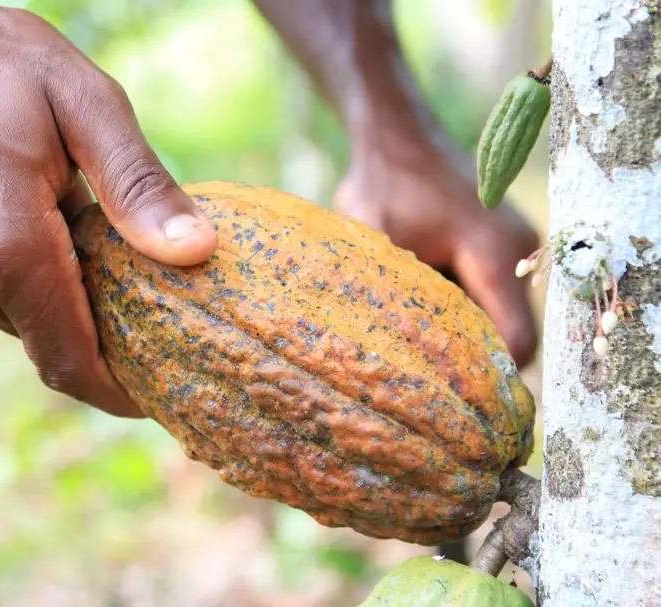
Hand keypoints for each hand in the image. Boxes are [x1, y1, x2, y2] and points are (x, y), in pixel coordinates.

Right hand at [0, 1, 217, 416]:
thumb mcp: (86, 104)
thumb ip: (139, 187)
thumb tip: (197, 252)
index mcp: (7, 243)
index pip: (69, 358)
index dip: (112, 390)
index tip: (146, 399)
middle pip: (41, 336)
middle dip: (82, 317)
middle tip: (107, 268)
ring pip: (5, 317)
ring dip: (38, 290)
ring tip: (48, 223)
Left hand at [334, 136, 539, 368]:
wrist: (396, 135)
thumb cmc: (382, 183)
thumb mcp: (376, 244)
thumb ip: (393, 301)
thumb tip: (388, 362)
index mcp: (494, 255)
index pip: (515, 343)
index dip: (488, 381)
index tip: (451, 401)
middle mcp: (519, 252)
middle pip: (512, 334)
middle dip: (474, 360)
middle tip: (428, 381)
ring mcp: (516, 247)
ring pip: (502, 316)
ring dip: (467, 332)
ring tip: (420, 340)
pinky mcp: (503, 245)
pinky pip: (494, 294)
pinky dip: (466, 309)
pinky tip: (425, 307)